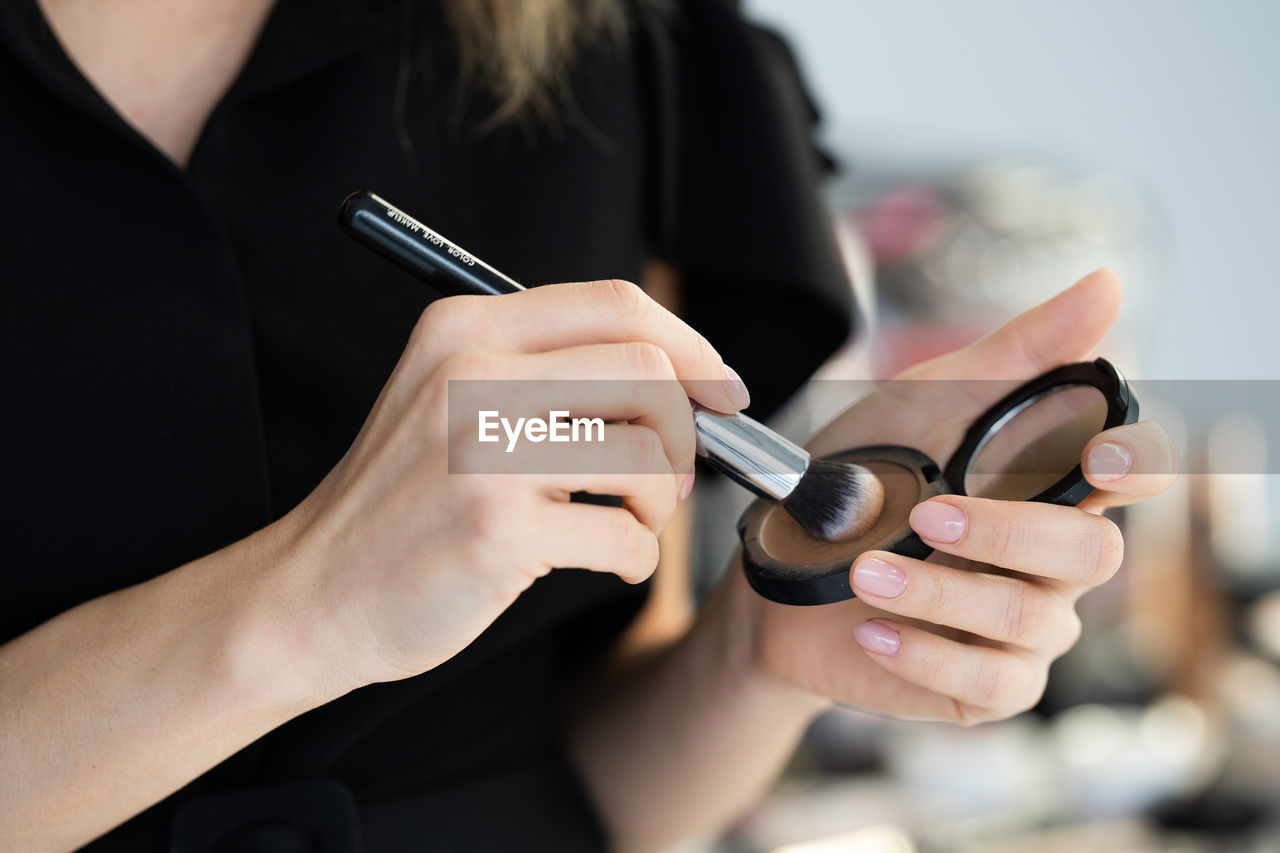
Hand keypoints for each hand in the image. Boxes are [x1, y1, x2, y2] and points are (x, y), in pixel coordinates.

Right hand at [272, 280, 746, 689]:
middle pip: (646, 371)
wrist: (312, 594)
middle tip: (673, 474)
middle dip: (685, 429)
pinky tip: (606, 562)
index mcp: (463, 329)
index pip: (615, 306)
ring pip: (647, 456)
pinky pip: (626, 538)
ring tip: (628, 522)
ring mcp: (482, 453)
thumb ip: (541, 371)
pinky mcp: (495, 531)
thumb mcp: (446, 400)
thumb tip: (677, 377)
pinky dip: (636, 558)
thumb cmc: (401, 502)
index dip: (690, 346)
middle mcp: (470, 376)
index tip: (721, 387)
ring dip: (661, 502)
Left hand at [737, 270, 1177, 723]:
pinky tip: (872, 629)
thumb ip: (1011, 357)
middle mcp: (1050, 558)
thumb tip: (1106, 285)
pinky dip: (927, 652)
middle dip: (1008, 534)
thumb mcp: (920, 407)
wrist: (776, 575)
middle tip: (926, 516)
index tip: (1098, 458)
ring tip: (863, 570)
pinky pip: (993, 683)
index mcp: (1045, 483)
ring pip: (1032, 620)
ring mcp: (1025, 626)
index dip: (1134, 466)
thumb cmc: (857, 481)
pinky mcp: (987, 685)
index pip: (1131, 474)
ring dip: (940, 593)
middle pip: (1091, 553)